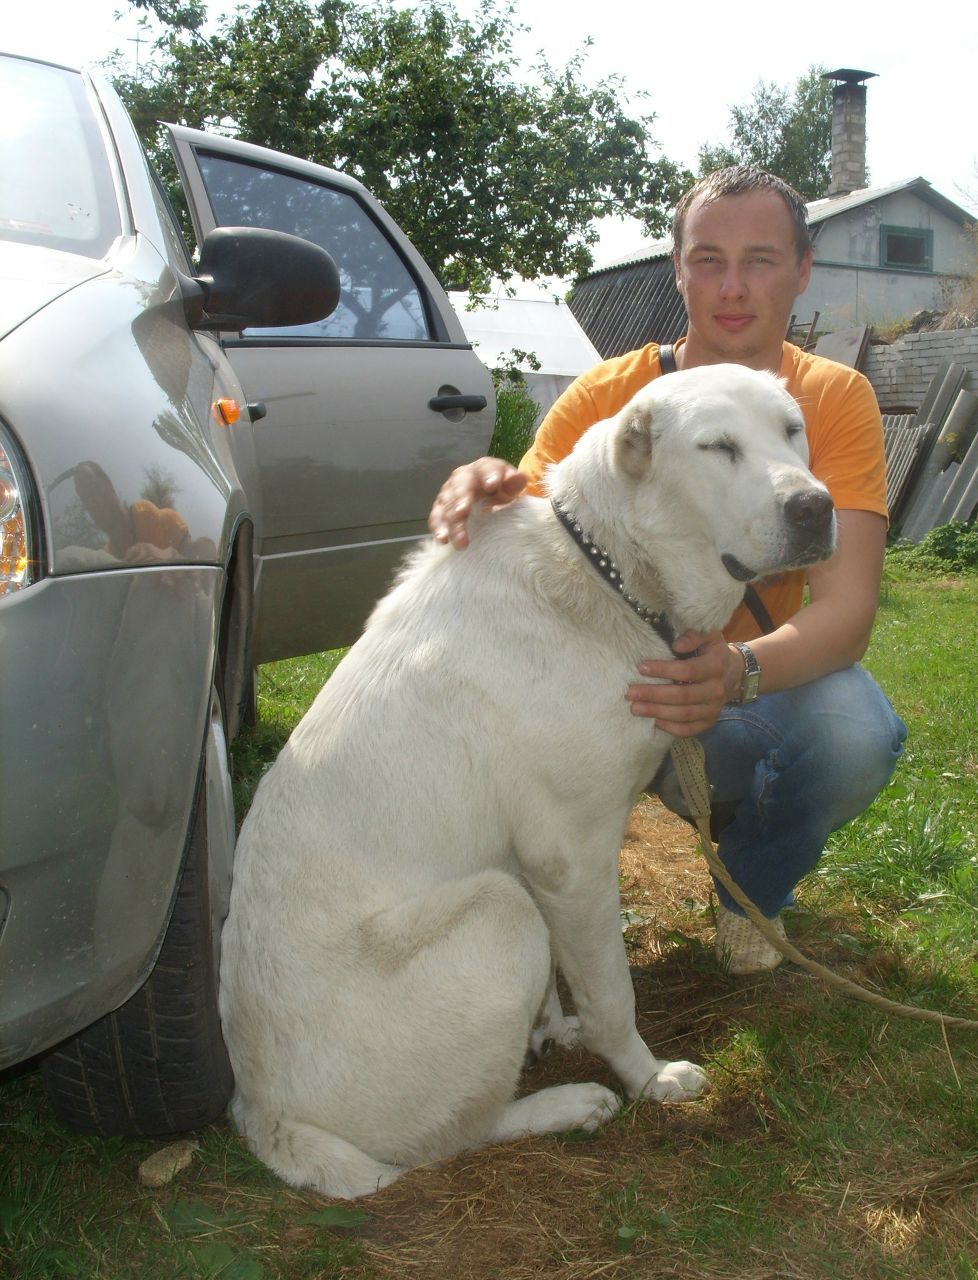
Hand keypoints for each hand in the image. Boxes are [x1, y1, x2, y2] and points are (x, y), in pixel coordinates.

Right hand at [429, 457, 527, 547]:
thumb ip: (515, 483)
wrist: (488, 492)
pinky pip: (437, 516)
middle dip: (461, 500)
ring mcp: (449, 491)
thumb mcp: (511, 486)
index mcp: (483, 468)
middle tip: (463, 513)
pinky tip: (442, 540)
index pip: (486, 469)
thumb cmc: (501, 489)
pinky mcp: (441, 506)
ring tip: (450, 536)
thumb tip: (518, 478)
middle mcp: (463, 477)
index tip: (491, 486)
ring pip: (447, 504)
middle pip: (461, 488)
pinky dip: (438, 527)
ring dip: (448, 520)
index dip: (488, 476)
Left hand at [625, 630, 739, 736]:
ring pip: (684, 715)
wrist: (733, 672)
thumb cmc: (712, 651)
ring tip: (635, 708)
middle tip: (631, 693)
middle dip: (654, 695)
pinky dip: (670, 728)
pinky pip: (689, 729)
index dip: (663, 670)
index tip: (641, 668)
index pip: (688, 671)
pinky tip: (654, 722)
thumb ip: (693, 635)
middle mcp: (716, 689)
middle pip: (683, 695)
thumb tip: (677, 644)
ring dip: (657, 712)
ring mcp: (714, 708)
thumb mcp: (708, 635)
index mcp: (715, 666)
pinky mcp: (709, 721)